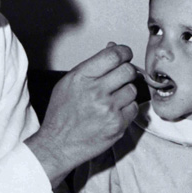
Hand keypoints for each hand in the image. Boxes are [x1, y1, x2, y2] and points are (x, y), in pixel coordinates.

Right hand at [26, 42, 137, 184]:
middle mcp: (95, 92)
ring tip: (112, 99)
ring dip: (126, 92)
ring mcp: (108, 109)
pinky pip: (134, 108)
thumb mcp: (69, 82)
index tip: (125, 55)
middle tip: (120, 78)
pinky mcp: (117, 125)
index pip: (114, 55)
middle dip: (127, 72)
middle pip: (128, 70)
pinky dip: (127, 109)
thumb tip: (112, 46)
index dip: (124, 52)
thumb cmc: (62, 114)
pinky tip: (114, 112)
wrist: (57, 145)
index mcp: (82, 77)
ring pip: (133, 89)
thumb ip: (92, 64)